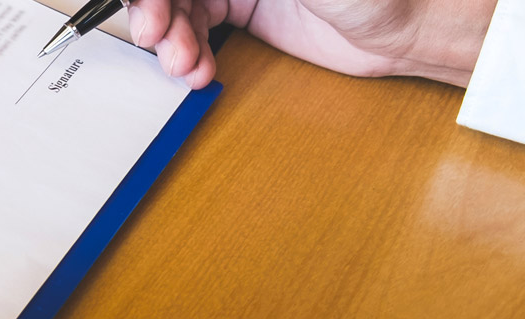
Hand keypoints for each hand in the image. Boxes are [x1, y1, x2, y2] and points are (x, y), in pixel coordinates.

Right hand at [129, 0, 498, 88]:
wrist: (414, 26)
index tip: (145, 9)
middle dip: (157, 9)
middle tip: (155, 37)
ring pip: (179, 4)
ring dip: (171, 38)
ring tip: (184, 66)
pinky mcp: (246, 9)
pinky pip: (197, 26)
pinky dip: (188, 51)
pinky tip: (197, 71)